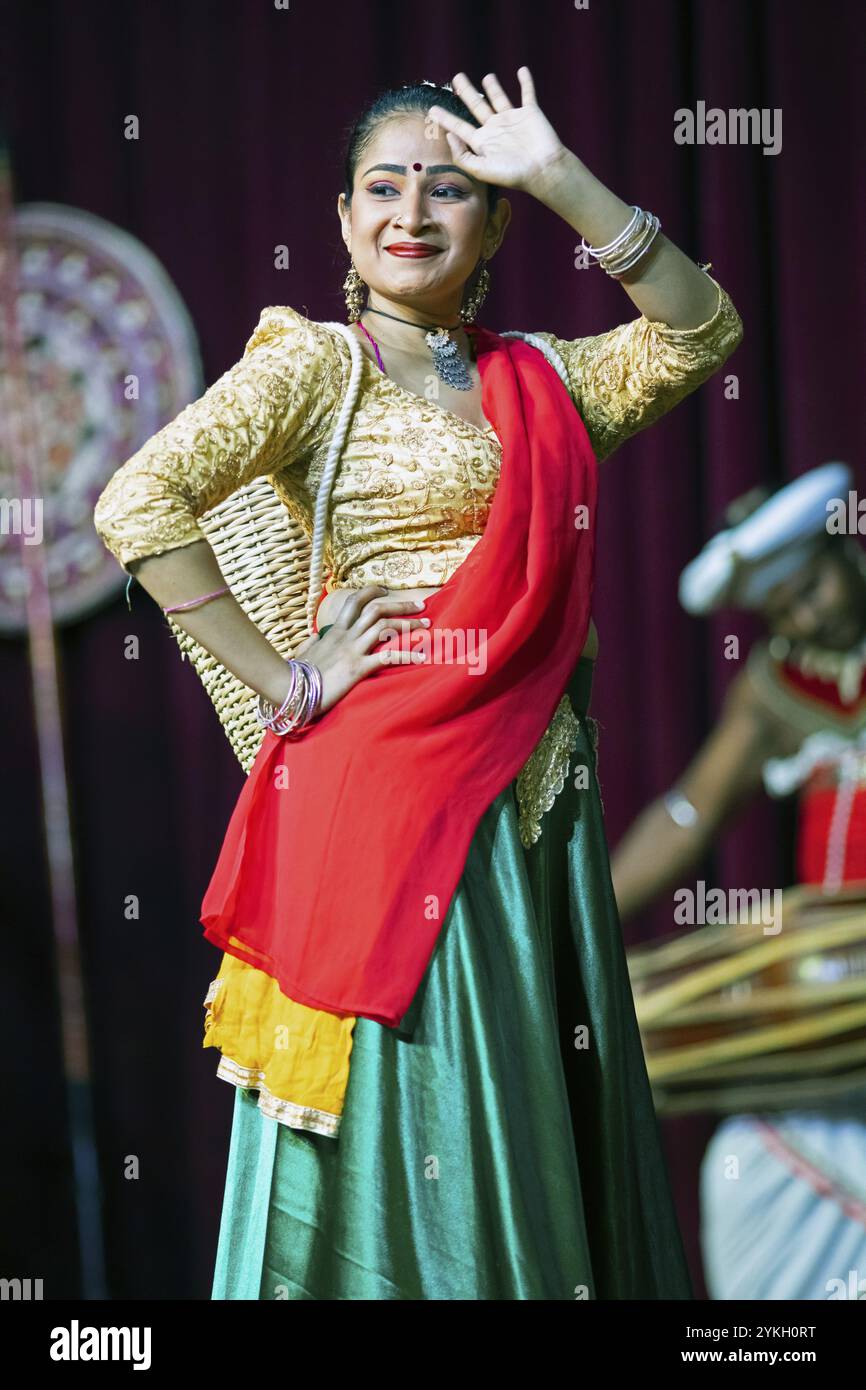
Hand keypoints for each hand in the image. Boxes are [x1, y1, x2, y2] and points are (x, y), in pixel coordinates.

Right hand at [285, 585, 430, 718]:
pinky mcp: (357, 668)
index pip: (355, 602)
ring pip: (384, 627)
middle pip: (376, 609)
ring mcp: (352, 650)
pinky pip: (387, 657)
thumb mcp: (305, 652)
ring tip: (427, 626)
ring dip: (409, 624)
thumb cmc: (297, 674)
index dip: (372, 592)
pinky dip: (407, 655)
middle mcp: (345, 636)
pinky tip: (421, 657)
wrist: (289, 688)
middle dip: (401, 605)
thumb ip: (312, 642)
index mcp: (334, 631)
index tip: (387, 591)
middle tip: (421, 605)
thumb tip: (313, 638)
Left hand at [427, 67, 567, 195]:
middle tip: (457, 77)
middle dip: (466, 91)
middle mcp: (495, 129)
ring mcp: (513, 120)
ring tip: (487, 76)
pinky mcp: (530, 113)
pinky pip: (527, 94)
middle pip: (476, 106)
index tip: (432, 110)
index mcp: (483, 142)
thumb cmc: (512, 174)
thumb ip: (462, 155)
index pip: (460, 127)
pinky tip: (522, 70)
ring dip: (493, 87)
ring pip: (499, 98)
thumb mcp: (481, 170)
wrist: (542, 170)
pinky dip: (526, 82)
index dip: (446, 119)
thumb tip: (449, 135)